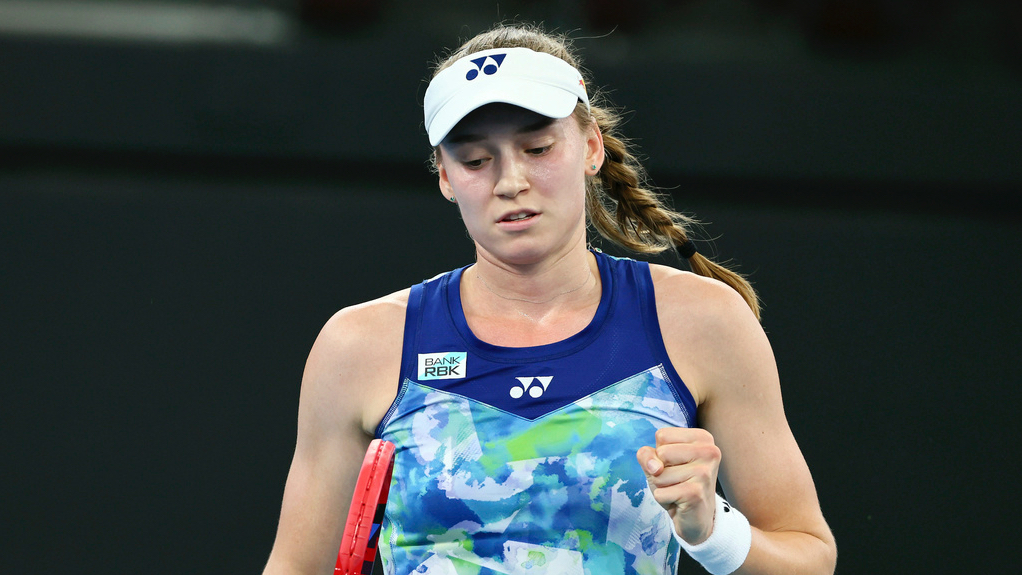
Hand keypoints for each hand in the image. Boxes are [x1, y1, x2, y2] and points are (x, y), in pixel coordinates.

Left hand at [636, 427, 721, 544]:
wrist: (696, 518)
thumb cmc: (677, 484)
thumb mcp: (658, 462)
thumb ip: (648, 454)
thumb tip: (655, 467)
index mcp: (702, 438)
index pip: (662, 435)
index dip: (661, 453)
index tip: (677, 465)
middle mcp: (709, 452)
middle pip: (661, 453)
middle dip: (660, 470)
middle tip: (677, 480)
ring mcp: (704, 473)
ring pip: (659, 474)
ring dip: (662, 486)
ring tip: (678, 490)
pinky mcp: (696, 493)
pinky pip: (660, 493)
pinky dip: (663, 499)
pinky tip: (679, 501)